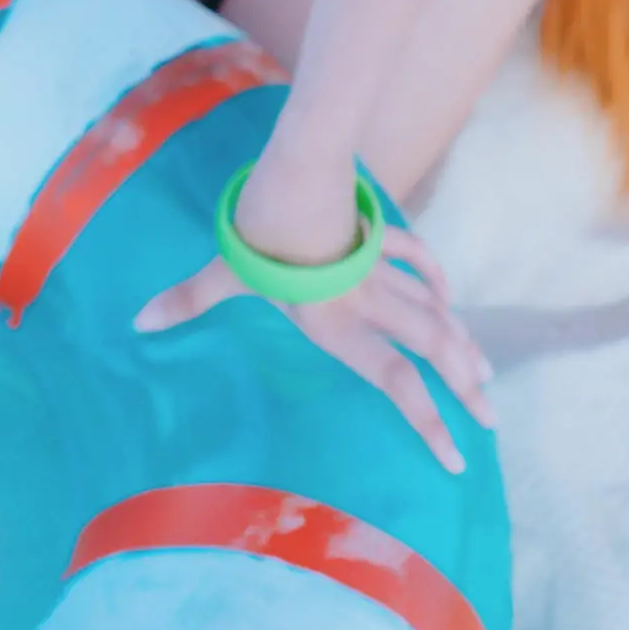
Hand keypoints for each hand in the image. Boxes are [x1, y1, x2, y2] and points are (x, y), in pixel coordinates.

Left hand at [136, 217, 494, 474]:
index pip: (393, 382)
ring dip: (460, 341)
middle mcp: (366, 304)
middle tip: (491, 417)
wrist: (298, 172)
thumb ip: (188, 300)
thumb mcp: (223, 273)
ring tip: (484, 373)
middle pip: (430, 347)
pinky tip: (448, 299)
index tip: (457, 457)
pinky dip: (434, 281)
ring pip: (433, 310)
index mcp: (336, 325)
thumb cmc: (259, 233)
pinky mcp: (377, 238)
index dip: (428, 421)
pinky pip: (416, 262)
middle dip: (463, 384)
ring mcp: (377, 270)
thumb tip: (138, 323)